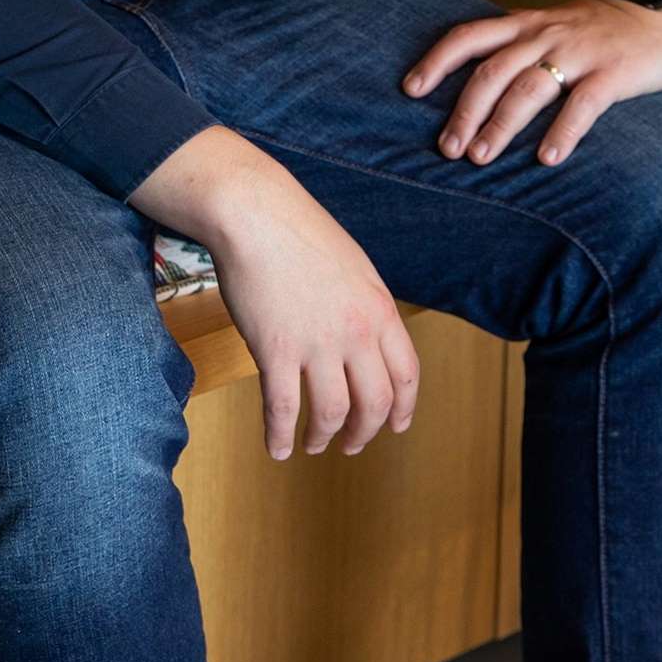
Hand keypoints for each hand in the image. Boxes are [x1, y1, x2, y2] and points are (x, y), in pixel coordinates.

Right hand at [133, 126, 419, 460]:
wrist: (254, 213)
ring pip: (331, 413)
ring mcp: (316, 344)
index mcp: (379, 311)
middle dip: (364, 432)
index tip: (395, 426)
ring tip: (313, 445)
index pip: (406, 377)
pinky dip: (280, 435)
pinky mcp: (274, 350)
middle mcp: (356, 333)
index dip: (402, 409)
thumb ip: (366, 306)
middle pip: (373, 403)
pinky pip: (283, 408)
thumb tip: (366, 338)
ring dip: (323, 437)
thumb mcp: (353, 266)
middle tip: (352, 445)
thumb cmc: (297, 231)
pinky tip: (276, 447)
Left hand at [403, 0, 661, 168]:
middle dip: (464, 112)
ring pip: (528, 88)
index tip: (410, 90)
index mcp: (525, 23)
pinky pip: (583, 104)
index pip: (468, 37)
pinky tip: (546, 159)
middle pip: (491, 72)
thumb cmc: (601, 26)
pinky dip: (562, 132)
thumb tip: (476, 66)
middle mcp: (544, 34)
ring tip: (480, 158)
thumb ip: (518, 40)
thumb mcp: (551, 23)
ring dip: (500, 126)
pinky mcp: (614, 72)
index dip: (436, 62)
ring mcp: (579, 52)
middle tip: (447, 148)